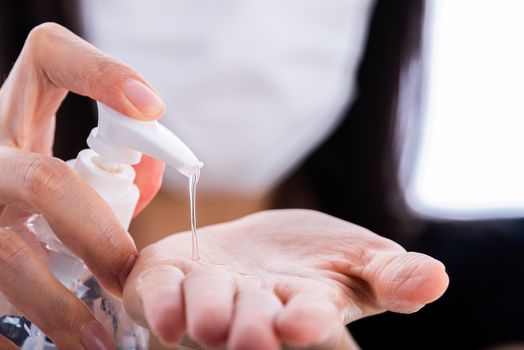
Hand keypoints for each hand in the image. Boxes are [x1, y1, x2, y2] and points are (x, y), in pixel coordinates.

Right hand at [0, 23, 164, 348]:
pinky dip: (24, 332)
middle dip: (96, 234)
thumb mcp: (51, 160)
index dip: (101, 71)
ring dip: (58, 307)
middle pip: (44, 183)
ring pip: (7, 258)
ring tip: (97, 342)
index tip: (154, 107)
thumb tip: (151, 167)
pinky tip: (55, 347)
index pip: (49, 55)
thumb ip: (101, 163)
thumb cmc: (23, 188)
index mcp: (12, 115)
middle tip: (127, 274)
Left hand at [124, 209, 448, 348]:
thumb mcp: (362, 256)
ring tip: (208, 318)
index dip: (307, 321)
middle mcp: (254, 308)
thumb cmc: (314, 254)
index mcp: (304, 306)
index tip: (303, 321)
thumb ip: (394, 272)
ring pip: (207, 307)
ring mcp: (209, 294)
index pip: (309, 318)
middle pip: (254, 321)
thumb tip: (436, 280)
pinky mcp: (171, 275)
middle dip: (253, 328)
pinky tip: (163, 311)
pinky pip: (160, 292)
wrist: (261, 242)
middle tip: (251, 334)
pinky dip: (160, 300)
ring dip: (208, 311)